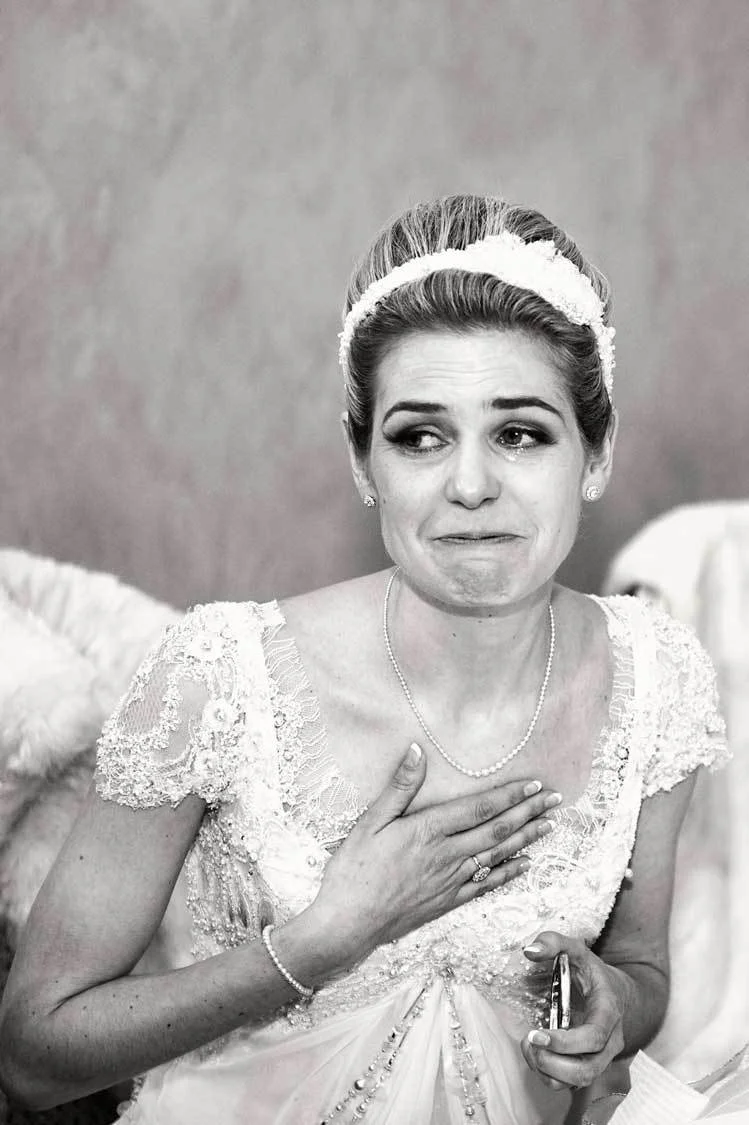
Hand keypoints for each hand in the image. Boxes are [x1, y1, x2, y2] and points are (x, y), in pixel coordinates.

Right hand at [305, 743, 559, 969]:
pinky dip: (508, 873)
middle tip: (555, 801)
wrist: (347, 923)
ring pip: (497, 856)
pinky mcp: (447, 902)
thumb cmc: (354, 870)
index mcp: (428, 831)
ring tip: (549, 826)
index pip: (480, 808)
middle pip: (497, 830)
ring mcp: (450, 881)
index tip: (534, 785)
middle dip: (529, 813)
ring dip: (526, 839)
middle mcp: (447, 855)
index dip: (510, 795)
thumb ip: (399, 787)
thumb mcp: (371, 821)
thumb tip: (417, 750)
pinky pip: (486, 885)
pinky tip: (524, 865)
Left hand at [521, 932, 625, 1091]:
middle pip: (588, 1069)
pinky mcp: (589, 1064)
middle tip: (529, 1041)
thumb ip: (554, 942)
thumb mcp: (576, 950)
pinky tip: (534, 1053)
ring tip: (529, 1046)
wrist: (617, 993)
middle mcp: (610, 1041)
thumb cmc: (593, 972)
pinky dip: (548, 1074)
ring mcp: (601, 1056)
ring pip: (579, 1081)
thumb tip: (529, 950)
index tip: (536, 1034)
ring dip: (548, 1071)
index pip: (594, 1038)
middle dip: (553, 1062)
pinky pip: (570, 1083)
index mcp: (608, 1012)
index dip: (565, 1043)